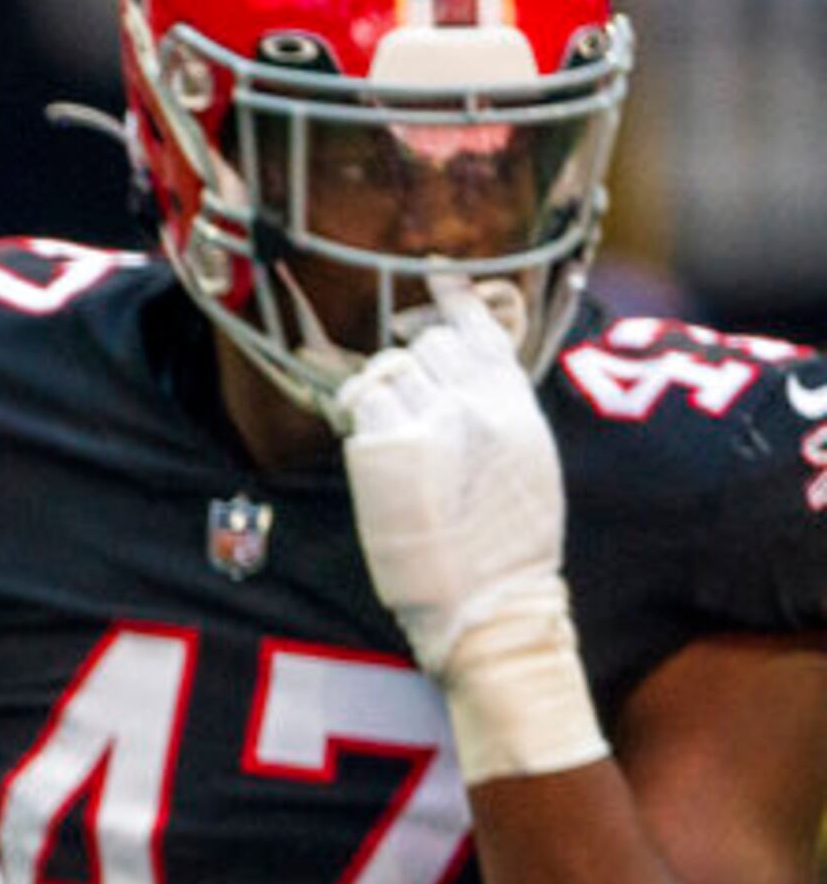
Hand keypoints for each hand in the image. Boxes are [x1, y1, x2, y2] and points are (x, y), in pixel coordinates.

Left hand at [337, 277, 606, 779]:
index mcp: (516, 407)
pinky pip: (360, 401)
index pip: (484, 330)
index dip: (455, 302)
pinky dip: (355, 407)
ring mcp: (432, 423)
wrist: (490, 601)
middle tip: (404, 389)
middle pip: (428, 344)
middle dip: (411, 359)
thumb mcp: (527, 461)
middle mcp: (476, 405)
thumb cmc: (508, 547)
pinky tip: (362, 432)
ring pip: (390, 367)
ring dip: (381, 384)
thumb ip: (501, 410)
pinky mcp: (389, 449)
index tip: (439, 282)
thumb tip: (473, 380)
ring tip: (384, 419)